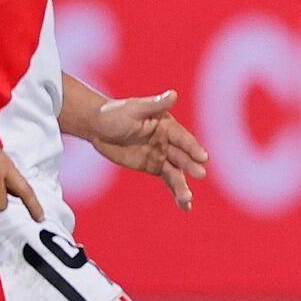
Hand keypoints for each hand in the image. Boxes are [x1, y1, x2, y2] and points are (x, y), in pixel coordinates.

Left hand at [85, 89, 209, 210]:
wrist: (97, 127)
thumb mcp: (133, 108)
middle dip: (191, 166)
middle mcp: (168, 141)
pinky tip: (185, 206)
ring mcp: (162, 155)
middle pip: (182, 156)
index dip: (192, 147)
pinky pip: (168, 180)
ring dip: (183, 186)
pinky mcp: (154, 167)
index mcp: (167, 125)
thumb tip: (173, 94)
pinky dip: (177, 192)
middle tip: (201, 174)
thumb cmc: (114, 113)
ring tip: (188, 201)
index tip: (203, 157)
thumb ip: (154, 104)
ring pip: (177, 172)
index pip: (182, 138)